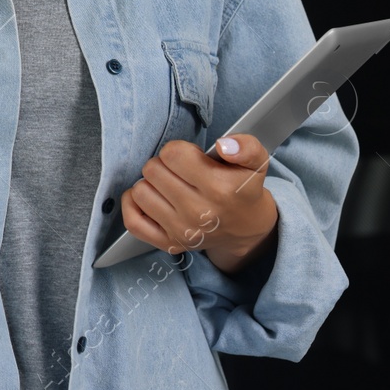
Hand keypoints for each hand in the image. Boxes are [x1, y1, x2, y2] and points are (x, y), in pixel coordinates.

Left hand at [119, 133, 278, 275]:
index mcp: (220, 189)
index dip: (178, 149)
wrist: (246, 228)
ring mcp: (182, 231)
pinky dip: (134, 205)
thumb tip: (224, 145)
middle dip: (163, 164)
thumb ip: (246, 146)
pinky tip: (151, 198)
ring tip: (169, 185)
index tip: (189, 157)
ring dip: (151, 184)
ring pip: (141, 191)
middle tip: (180, 172)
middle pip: (152, 170)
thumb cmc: (243, 190)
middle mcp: (200, 213)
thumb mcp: (256, 163)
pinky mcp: (169, 244)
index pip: (172, 154)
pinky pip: (133, 221)